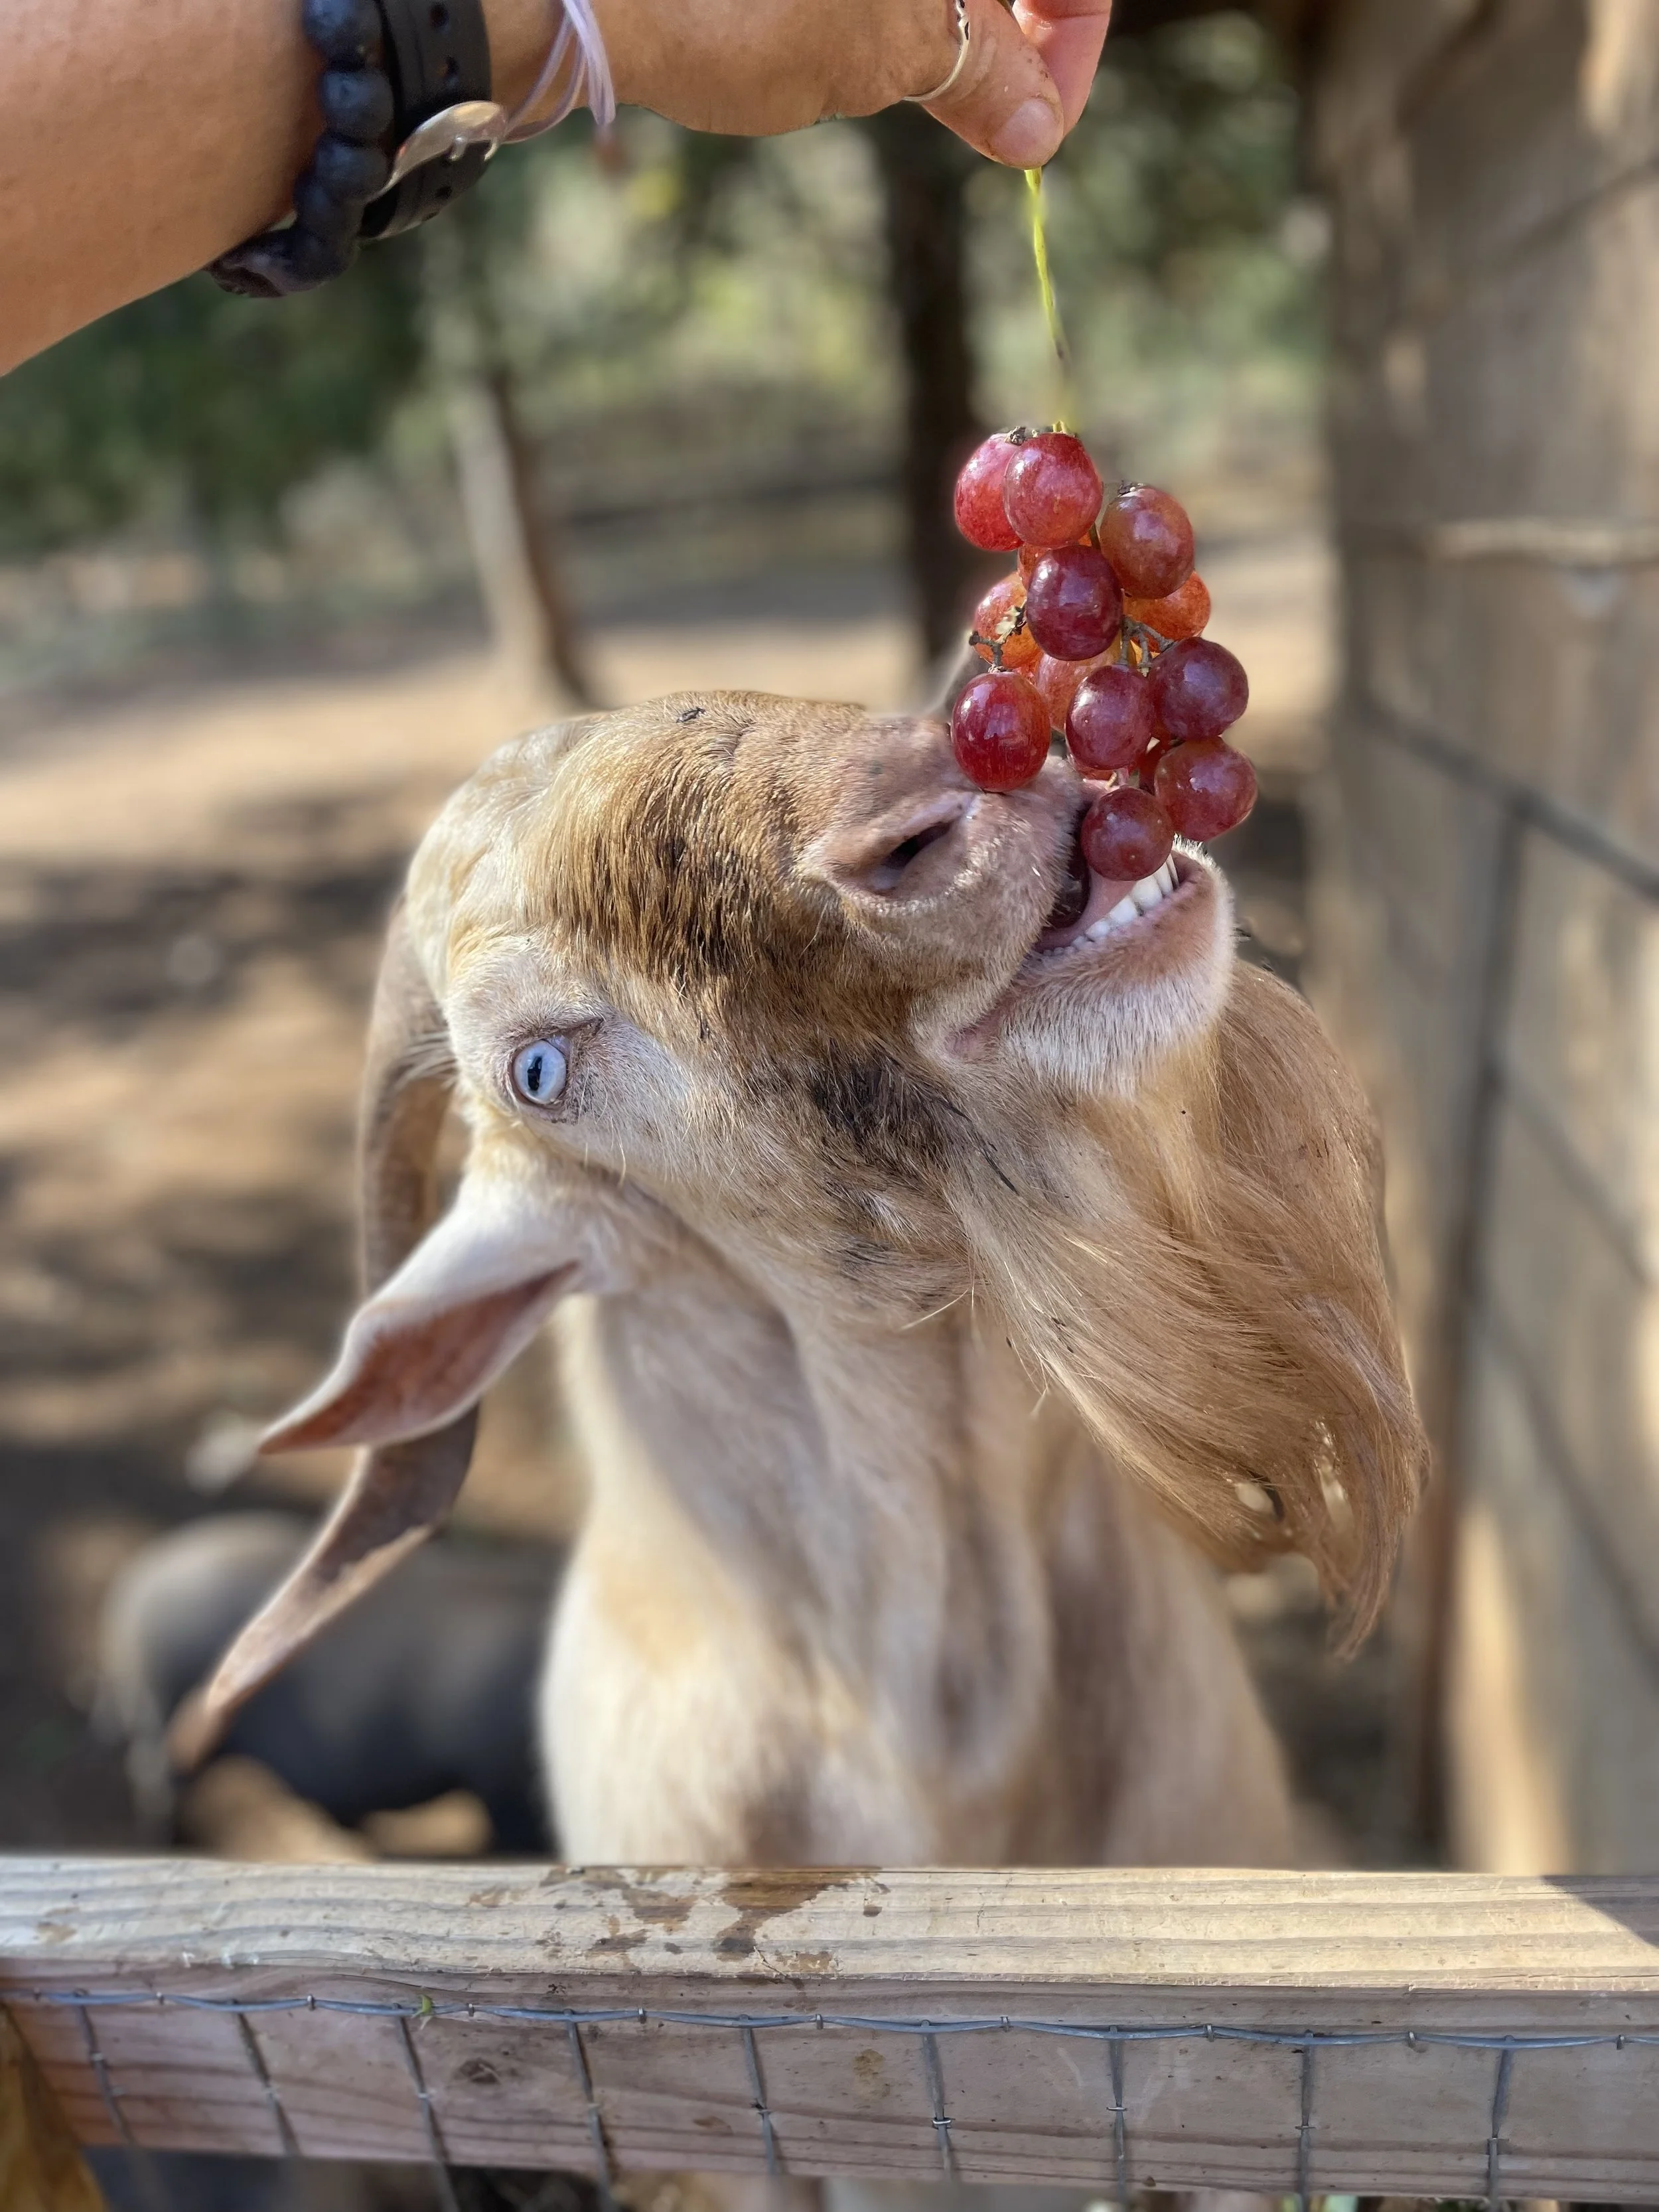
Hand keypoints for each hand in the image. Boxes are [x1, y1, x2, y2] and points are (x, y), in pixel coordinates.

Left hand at [584, 0, 1112, 167]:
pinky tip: (819, 35)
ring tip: (871, 66)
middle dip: (1001, 23)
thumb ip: (975, 69)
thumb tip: (1035, 124)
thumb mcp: (878, 48)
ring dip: (930, 15)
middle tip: (985, 110)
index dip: (1073, 34)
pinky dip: (864, 6)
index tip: (1038, 121)